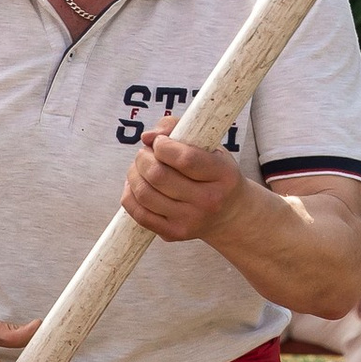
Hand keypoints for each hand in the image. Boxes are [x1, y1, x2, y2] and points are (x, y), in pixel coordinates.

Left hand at [123, 126, 244, 246]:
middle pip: (158, 176)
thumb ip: (177, 128)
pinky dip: (130, 194)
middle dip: (143, 158)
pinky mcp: (173, 233)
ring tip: (140, 167)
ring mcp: (190, 220)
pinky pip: (139, 213)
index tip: (160, 142)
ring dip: (134, 174)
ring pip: (144, 194)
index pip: (185, 159)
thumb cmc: (216, 174)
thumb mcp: (210, 146)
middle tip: (146, 153)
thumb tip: (147, 137)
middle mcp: (208, 201)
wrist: (230, 214)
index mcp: (222, 175)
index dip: (163, 146)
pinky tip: (137, 184)